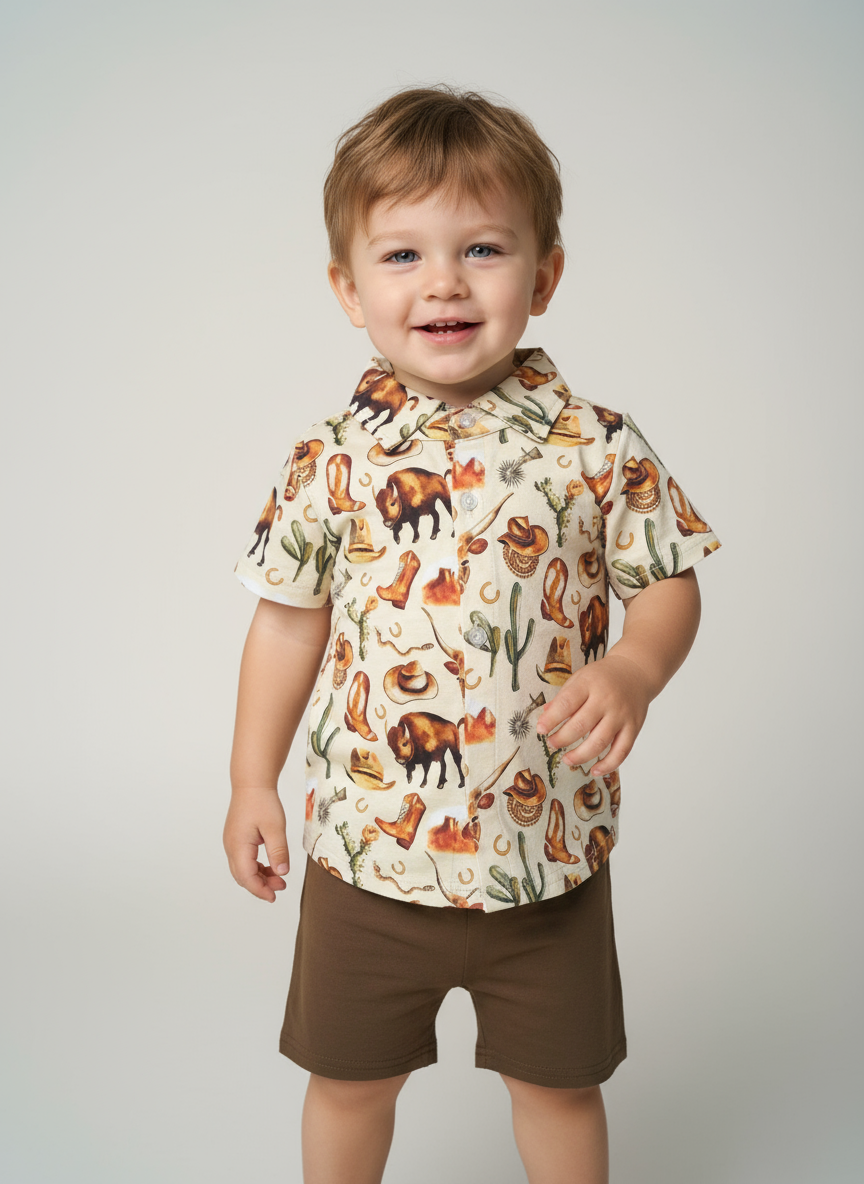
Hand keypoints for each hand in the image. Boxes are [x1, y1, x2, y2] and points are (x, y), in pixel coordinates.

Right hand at [223, 786, 289, 902]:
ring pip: (243, 869)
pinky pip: (244, 860)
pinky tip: (271, 867)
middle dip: (261, 885)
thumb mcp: (275, 828)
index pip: (246, 877)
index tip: (274, 896)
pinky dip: (256, 867)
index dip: (260, 890)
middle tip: (281, 887)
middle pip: (242, 876)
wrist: (252, 784)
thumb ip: (278, 852)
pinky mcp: (236, 839)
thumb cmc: (262, 802)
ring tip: (279, 878)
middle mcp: (231, 847)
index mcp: (238, 846)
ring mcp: (232, 843)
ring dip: (259, 877)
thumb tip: (282, 873)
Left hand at [534, 652, 651, 776]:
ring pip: (600, 742)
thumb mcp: (580, 678)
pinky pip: (622, 751)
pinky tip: (595, 771)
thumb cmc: (603, 677)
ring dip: (581, 755)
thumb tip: (545, 716)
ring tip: (567, 760)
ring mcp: (621, 715)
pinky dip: (608, 765)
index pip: (566, 703)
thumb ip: (563, 698)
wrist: (635, 672)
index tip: (540, 730)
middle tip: (552, 744)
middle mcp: (606, 700)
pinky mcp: (634, 728)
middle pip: (581, 725)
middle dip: (562, 738)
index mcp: (589, 684)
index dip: (551, 719)